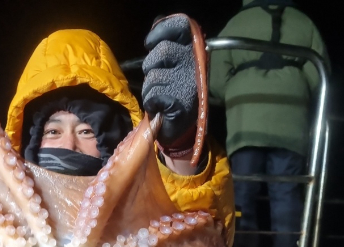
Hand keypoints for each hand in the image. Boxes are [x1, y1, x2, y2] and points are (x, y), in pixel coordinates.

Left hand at [142, 15, 197, 154]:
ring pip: (153, 75)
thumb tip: (157, 22)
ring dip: (149, 88)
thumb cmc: (176, 94)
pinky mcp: (178, 101)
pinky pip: (152, 95)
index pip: (180, 27)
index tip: (150, 42)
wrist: (182, 128)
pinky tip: (160, 107)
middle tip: (157, 79)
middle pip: (163, 51)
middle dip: (151, 66)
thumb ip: (167, 42)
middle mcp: (194, 64)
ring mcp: (187, 83)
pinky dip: (150, 103)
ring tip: (160, 96)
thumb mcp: (175, 64)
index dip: (161, 31)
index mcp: (194, 52)